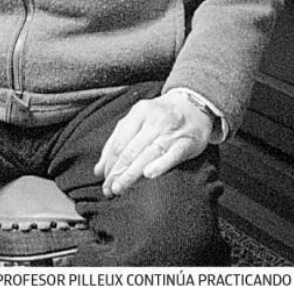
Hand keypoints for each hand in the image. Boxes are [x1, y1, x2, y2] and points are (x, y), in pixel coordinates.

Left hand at [95, 91, 212, 197]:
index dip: (110, 164)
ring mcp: (171, 131)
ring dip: (131, 174)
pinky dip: (160, 165)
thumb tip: (99, 169)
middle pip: (131, 150)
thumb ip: (116, 141)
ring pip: (147, 154)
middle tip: (109, 190)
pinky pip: (172, 155)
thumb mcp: (137, 119)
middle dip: (117, 172)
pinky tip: (149, 175)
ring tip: (120, 188)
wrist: (194, 104)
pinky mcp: (187, 142)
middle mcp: (155, 120)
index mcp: (140, 112)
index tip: (104, 180)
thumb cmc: (161, 115)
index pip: (119, 142)